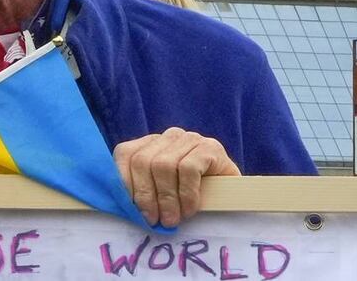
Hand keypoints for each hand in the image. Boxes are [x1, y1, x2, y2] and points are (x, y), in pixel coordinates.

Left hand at [113, 127, 239, 227]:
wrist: (234, 193)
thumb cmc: (192, 196)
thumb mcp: (161, 192)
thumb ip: (142, 192)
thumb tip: (123, 208)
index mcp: (150, 143)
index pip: (125, 154)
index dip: (125, 184)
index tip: (131, 211)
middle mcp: (168, 136)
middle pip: (142, 161)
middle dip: (146, 196)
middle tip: (154, 220)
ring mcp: (190, 139)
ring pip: (163, 165)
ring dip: (166, 198)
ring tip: (172, 219)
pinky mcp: (210, 147)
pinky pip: (188, 169)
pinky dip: (186, 194)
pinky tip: (190, 209)